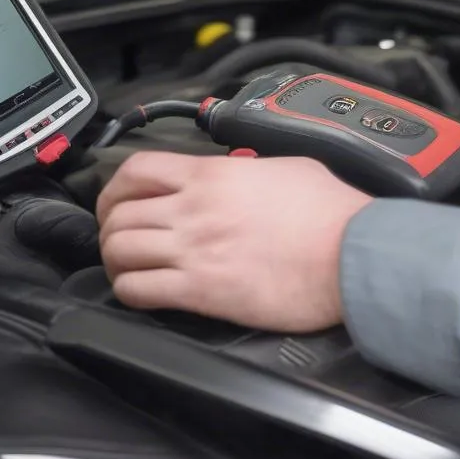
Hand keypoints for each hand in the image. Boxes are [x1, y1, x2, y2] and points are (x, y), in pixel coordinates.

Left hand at [97, 152, 372, 332]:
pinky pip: (140, 291)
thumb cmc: (328, 211)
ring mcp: (194, 249)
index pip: (138, 169)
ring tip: (124, 267)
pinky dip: (128, 292)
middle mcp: (194, 208)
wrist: (350, 253)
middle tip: (117, 238)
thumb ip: (247, 167)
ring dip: (115, 260)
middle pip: (120, 213)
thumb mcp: (283, 166)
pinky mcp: (203, 292)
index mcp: (211, 174)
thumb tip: (240, 172)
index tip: (115, 200)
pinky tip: (138, 292)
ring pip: (121, 250)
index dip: (114, 187)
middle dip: (109, 228)